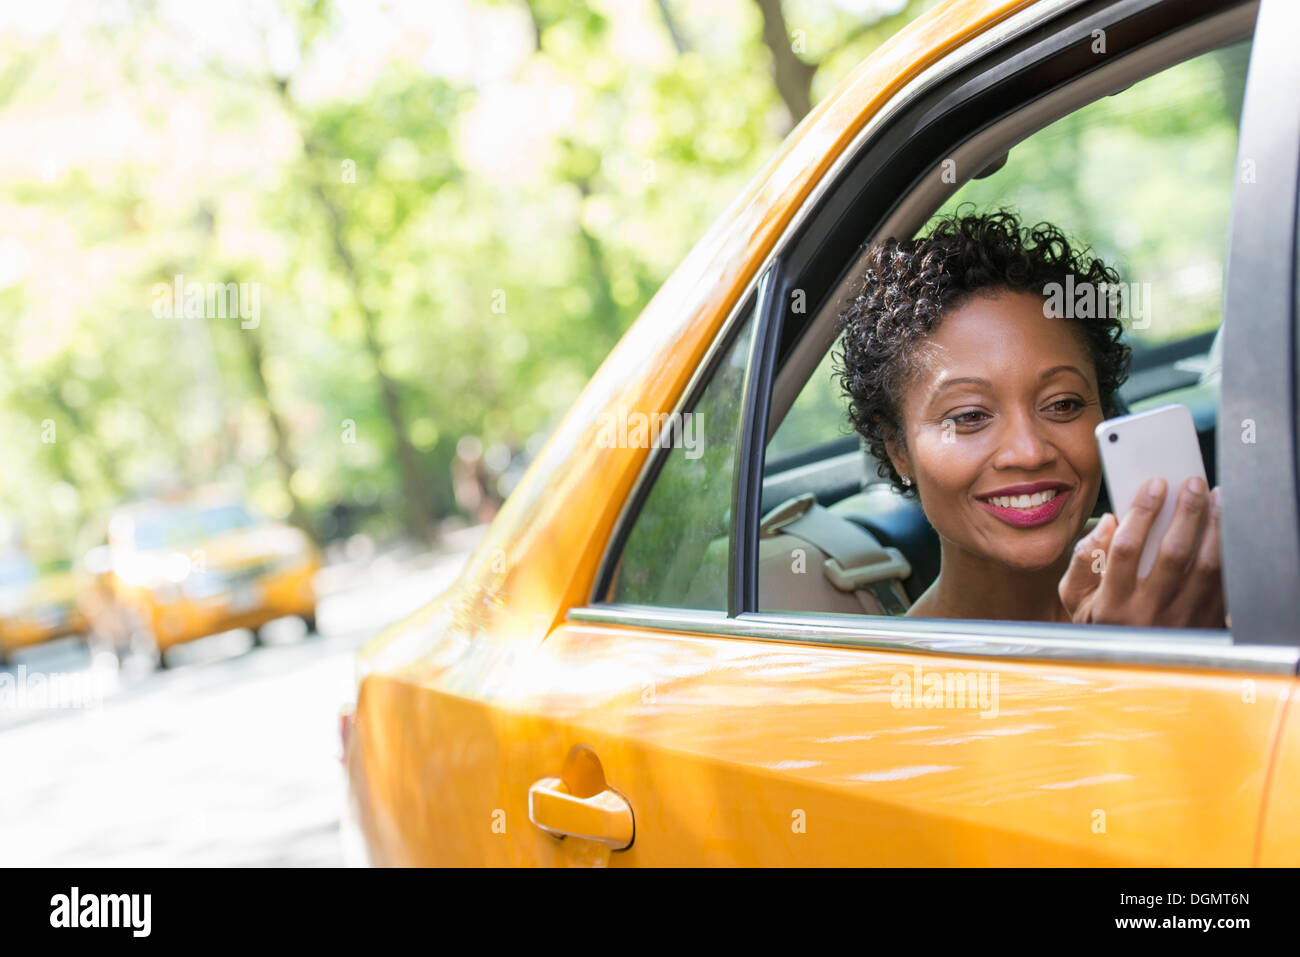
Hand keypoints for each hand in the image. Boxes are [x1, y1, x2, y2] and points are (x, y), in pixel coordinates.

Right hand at [1059, 477, 1225, 628]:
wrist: (1130, 669)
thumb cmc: (1101, 623)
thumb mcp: (1074, 597)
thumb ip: (1082, 559)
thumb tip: (1108, 524)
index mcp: (1111, 604)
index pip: (1126, 549)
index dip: (1141, 513)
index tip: (1154, 484)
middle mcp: (1148, 613)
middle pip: (1173, 553)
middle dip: (1185, 511)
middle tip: (1192, 483)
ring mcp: (1181, 621)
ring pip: (1205, 567)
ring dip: (1214, 527)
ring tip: (1215, 498)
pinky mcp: (1206, 624)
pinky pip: (1224, 583)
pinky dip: (1228, 552)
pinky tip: (1225, 528)